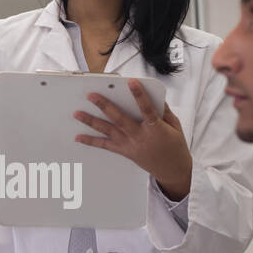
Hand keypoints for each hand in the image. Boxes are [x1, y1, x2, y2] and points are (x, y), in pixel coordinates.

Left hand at [74, 79, 192, 201]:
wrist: (172, 170)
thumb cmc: (175, 147)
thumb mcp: (174, 125)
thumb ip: (163, 110)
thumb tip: (155, 96)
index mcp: (155, 129)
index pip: (146, 109)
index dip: (139, 95)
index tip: (132, 82)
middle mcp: (140, 137)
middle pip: (119, 119)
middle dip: (105, 106)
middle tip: (92, 95)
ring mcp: (130, 145)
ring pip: (108, 131)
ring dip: (91, 122)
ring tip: (78, 114)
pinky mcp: (124, 152)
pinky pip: (105, 146)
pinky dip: (91, 141)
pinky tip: (79, 137)